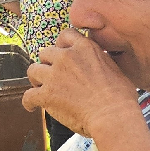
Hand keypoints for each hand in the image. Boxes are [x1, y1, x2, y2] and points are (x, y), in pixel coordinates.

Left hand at [22, 29, 140, 137]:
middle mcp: (66, 57)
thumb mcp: (115, 67)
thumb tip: (100, 64)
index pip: (65, 35)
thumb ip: (100, 60)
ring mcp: (54, 75)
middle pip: (45, 53)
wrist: (113, 115)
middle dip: (48, 63)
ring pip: (33, 70)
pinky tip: (32, 106)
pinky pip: (28, 95)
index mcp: (85, 47)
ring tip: (40, 88)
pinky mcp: (46, 94)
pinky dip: (28, 102)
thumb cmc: (121, 96)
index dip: (61, 45)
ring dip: (37, 79)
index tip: (62, 54)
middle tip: (53, 75)